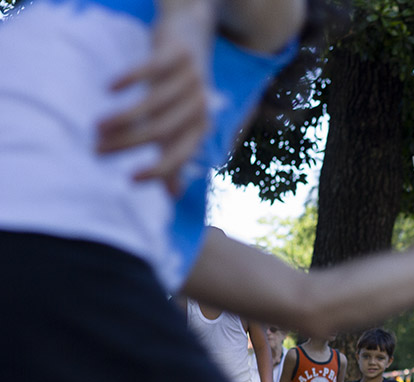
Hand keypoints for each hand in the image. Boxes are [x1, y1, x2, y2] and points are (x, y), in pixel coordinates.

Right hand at [96, 3, 213, 193]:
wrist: (192, 39)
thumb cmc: (181, 92)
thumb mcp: (181, 123)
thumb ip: (174, 155)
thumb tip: (172, 195)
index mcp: (201, 127)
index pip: (180, 154)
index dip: (159, 170)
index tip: (130, 180)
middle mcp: (200, 105)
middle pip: (162, 130)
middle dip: (128, 144)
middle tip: (96, 151)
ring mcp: (191, 78)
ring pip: (154, 103)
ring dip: (123, 117)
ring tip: (96, 126)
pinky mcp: (178, 53)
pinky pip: (152, 68)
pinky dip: (130, 78)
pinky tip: (109, 88)